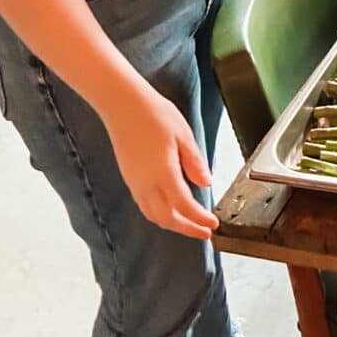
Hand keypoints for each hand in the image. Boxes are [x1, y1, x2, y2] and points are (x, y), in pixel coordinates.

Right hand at [104, 86, 219, 238]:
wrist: (122, 105)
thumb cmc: (154, 114)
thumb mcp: (184, 135)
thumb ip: (195, 162)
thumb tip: (206, 183)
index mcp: (163, 173)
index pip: (184, 206)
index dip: (200, 219)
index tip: (213, 224)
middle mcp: (146, 183)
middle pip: (167, 218)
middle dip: (187, 228)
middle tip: (205, 231)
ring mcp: (134, 182)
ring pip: (153, 215)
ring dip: (172, 223)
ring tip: (189, 224)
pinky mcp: (129, 178)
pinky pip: (144, 205)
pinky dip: (159, 214)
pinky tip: (169, 208)